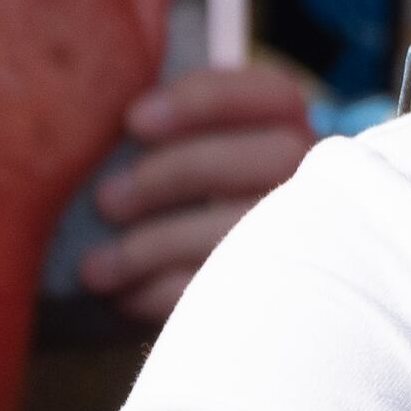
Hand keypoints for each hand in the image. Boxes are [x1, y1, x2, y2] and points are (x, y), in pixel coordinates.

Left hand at [81, 60, 317, 320]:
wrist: (223, 315)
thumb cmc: (185, 219)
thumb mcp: (189, 166)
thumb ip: (164, 140)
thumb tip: (97, 123)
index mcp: (293, 135)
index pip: (273, 95)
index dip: (204, 101)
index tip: (133, 121)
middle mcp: (315, 182)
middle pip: (271, 156)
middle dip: (178, 172)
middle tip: (106, 199)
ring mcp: (313, 240)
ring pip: (250, 228)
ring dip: (158, 244)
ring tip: (95, 267)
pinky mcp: (289, 296)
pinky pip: (234, 289)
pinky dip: (169, 292)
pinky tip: (124, 298)